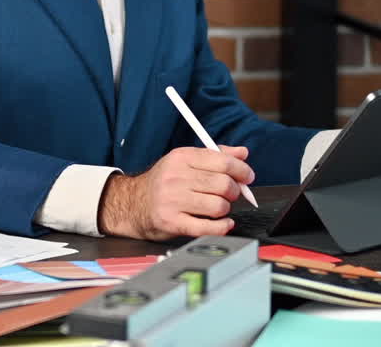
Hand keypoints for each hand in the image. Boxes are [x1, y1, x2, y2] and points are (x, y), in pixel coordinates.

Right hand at [96, 145, 253, 240]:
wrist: (133, 204)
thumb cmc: (164, 183)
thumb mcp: (185, 162)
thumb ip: (215, 156)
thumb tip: (243, 153)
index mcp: (181, 157)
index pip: (222, 161)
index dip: (241, 170)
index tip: (247, 176)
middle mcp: (176, 176)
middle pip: (223, 184)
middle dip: (233, 191)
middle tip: (230, 194)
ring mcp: (172, 200)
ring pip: (219, 206)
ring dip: (225, 210)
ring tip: (218, 208)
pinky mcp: (172, 222)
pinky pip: (208, 227)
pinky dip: (222, 227)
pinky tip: (223, 223)